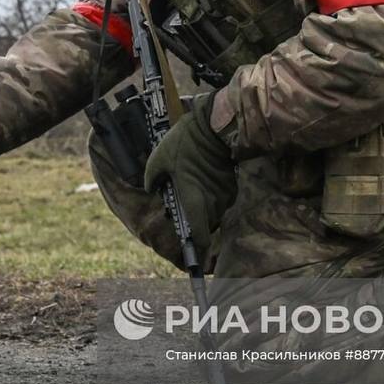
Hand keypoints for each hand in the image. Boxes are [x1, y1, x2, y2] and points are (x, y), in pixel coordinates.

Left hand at [143, 93, 236, 258]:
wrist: (213, 126)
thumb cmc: (184, 144)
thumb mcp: (158, 159)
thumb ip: (152, 180)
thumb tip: (152, 190)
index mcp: (194, 200)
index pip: (200, 236)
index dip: (197, 250)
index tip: (193, 257)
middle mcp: (213, 203)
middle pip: (205, 225)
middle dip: (194, 224)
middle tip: (181, 210)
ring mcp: (224, 195)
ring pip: (213, 212)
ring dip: (202, 209)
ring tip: (189, 190)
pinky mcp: (231, 185)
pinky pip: (219, 199)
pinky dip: (210, 196)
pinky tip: (201, 179)